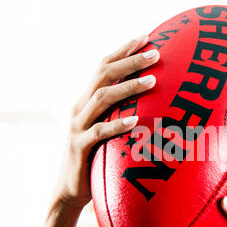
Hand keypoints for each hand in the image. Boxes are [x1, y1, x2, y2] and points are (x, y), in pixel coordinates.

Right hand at [51, 35, 159, 213]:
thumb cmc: (95, 156)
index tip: (146, 37)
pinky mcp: (79, 147)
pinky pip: (99, 131)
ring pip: (102, 98)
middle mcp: (80, 107)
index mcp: (87, 99)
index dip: (123, 50)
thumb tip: (151, 98)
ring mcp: (78, 126)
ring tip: (152, 81)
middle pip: (103, 75)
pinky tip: (136, 120)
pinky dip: (117, 124)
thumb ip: (119, 111)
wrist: (71, 188)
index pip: (104, 66)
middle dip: (129, 62)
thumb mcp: (106, 128)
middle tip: (155, 54)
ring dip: (128, 88)